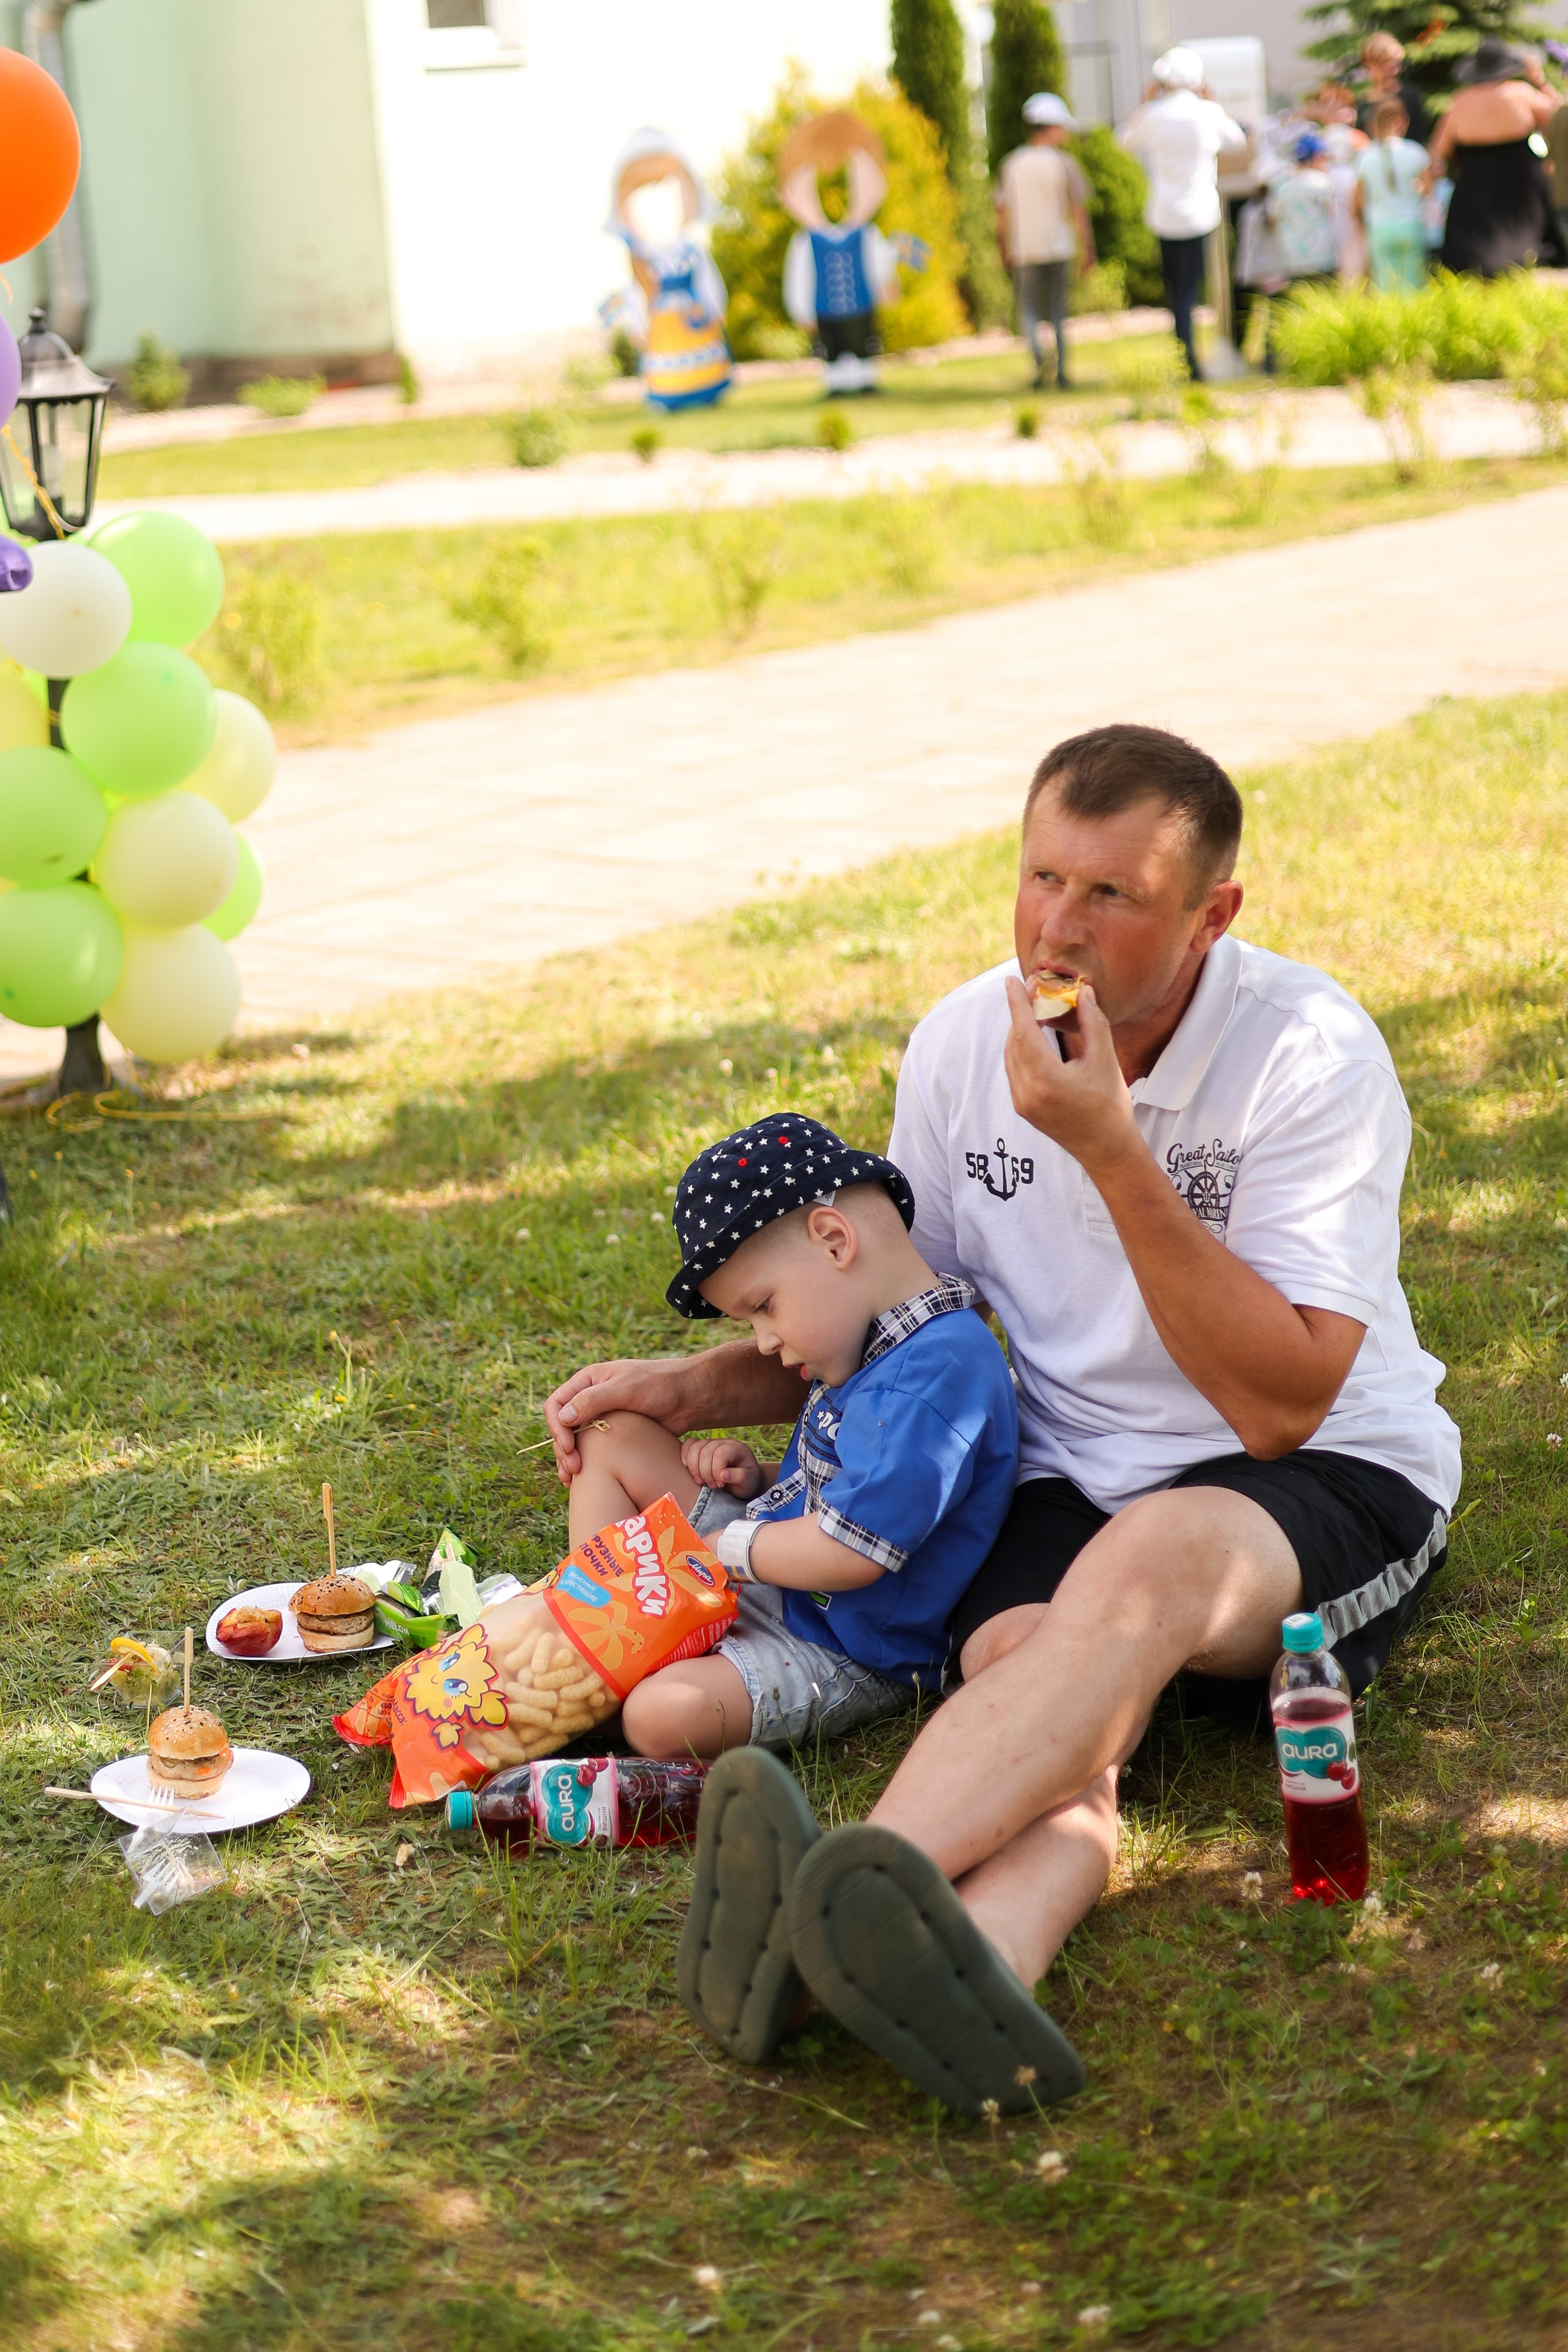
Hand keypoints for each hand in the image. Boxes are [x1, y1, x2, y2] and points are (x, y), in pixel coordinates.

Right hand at [544, 1355, 697, 1484]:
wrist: (691, 1396)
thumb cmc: (660, 1385)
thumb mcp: (625, 1389)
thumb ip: (593, 1401)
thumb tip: (563, 1417)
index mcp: (588, 1381)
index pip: (557, 1405)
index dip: (557, 1427)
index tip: (569, 1447)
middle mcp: (591, 1399)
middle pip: (562, 1426)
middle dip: (563, 1448)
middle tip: (573, 1470)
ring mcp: (602, 1417)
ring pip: (575, 1441)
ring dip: (570, 1459)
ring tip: (572, 1480)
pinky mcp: (615, 1434)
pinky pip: (592, 1450)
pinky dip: (586, 1464)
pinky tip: (584, 1479)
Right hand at [681, 1437, 764, 1497]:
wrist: (743, 1480)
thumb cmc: (746, 1481)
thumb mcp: (749, 1482)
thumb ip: (739, 1477)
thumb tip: (723, 1475)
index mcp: (736, 1448)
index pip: (719, 1454)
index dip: (716, 1471)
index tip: (720, 1485)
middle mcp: (722, 1442)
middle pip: (705, 1451)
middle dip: (705, 1472)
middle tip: (712, 1486)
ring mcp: (710, 1443)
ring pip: (694, 1447)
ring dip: (693, 1467)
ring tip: (701, 1482)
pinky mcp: (701, 1447)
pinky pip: (688, 1445)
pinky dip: (685, 1457)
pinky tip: (689, 1470)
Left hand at [1002, 976, 1141, 1180]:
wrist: (1106, 1148)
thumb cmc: (1110, 1105)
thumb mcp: (1105, 1060)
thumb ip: (1092, 1023)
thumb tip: (1083, 991)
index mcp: (1045, 1079)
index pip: (1023, 1031)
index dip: (1017, 1002)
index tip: (1012, 980)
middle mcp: (1026, 1091)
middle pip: (1015, 1041)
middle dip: (1021, 1012)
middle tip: (1034, 989)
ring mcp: (1021, 1102)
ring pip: (1011, 1055)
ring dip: (1020, 1030)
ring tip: (1035, 1008)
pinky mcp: (1022, 1107)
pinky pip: (1015, 1070)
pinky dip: (1021, 1049)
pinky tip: (1034, 1037)